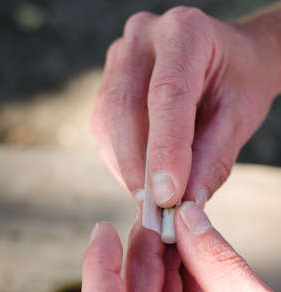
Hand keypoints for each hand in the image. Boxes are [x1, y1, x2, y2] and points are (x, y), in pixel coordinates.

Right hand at [92, 6, 279, 206]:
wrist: (225, 60)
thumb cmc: (237, 83)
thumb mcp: (238, 118)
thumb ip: (212, 159)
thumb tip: (183, 204)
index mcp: (184, 32)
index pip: (167, 95)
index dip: (164, 150)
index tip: (168, 197)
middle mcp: (142, 39)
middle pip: (124, 108)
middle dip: (137, 167)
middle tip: (154, 208)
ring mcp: (119, 60)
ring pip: (107, 122)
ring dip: (126, 168)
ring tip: (150, 197)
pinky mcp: (108, 83)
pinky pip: (104, 128)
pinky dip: (121, 160)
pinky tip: (141, 177)